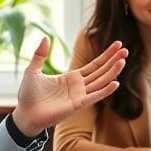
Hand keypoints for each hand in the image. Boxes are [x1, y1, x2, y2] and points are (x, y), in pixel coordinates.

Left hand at [11, 38, 127, 135]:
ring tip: (123, 61)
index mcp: (72, 77)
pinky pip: (94, 97)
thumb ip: (40, 54)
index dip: (106, 55)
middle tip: (126, 50)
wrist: (24, 113)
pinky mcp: (77, 105)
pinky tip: (115, 83)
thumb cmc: (28, 95)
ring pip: (101, 82)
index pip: (94, 65)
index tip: (118, 45)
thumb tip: (45, 37)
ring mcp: (80, 96)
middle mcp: (79, 86)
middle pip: (101, 71)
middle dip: (113, 61)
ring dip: (112, 72)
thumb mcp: (33, 70)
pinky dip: (105, 91)